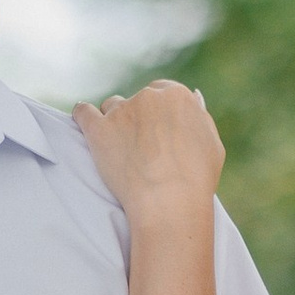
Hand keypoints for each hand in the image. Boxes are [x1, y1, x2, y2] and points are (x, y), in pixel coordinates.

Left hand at [73, 79, 224, 213]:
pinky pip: (82, 112)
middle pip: (137, 100)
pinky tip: (85, 125)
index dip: (158, 112)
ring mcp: (121, 111)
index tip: (155, 129)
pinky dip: (83, 116)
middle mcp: (148, 97)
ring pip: (111, 106)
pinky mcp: (98, 129)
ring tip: (118, 148)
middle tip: (140, 146)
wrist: (169, 202)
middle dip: (137, 118)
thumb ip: (200, 118)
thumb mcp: (212, 145)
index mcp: (177, 96)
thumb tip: (194, 99)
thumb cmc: (196, 180)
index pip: (161, 91)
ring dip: (113, 121)